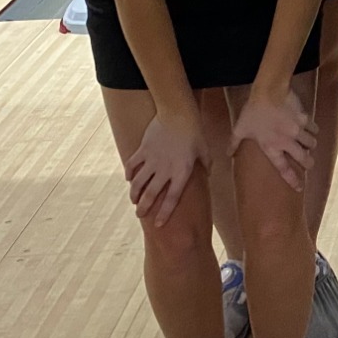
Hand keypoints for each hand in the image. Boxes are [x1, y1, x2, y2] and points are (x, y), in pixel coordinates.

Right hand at [125, 111, 207, 227]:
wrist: (177, 112)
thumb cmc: (194, 131)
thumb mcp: (204, 149)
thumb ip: (206, 164)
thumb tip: (208, 174)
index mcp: (181, 172)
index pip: (172, 199)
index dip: (165, 213)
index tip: (159, 224)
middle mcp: (165, 169)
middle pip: (152, 194)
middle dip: (144, 207)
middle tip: (139, 215)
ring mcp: (152, 160)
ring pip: (138, 182)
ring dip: (134, 193)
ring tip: (133, 200)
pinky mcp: (143, 149)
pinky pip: (132, 165)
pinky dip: (129, 173)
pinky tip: (129, 179)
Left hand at [229, 86, 317, 190]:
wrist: (269, 92)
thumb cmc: (253, 112)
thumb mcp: (240, 128)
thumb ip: (234, 143)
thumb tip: (228, 155)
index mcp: (272, 147)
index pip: (283, 168)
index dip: (292, 179)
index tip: (299, 187)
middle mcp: (287, 142)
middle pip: (304, 158)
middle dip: (308, 164)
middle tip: (309, 164)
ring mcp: (298, 131)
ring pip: (311, 143)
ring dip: (310, 146)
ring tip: (309, 145)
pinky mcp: (305, 119)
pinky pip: (313, 128)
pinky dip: (313, 130)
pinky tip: (311, 129)